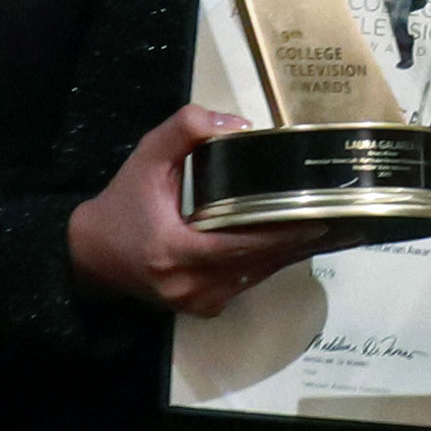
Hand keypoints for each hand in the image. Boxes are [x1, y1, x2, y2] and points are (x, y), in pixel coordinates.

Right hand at [69, 106, 345, 316]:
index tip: (320, 219)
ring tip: (328, 230)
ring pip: (257, 275)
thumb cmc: (121, 205)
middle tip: (340, 221)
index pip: (244, 245)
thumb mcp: (146, 158)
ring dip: (287, 253)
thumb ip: (184, 130)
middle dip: (298, 242)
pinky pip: (245, 283)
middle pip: (260, 263)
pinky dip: (266, 262)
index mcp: (176, 252)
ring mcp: (198, 302)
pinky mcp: (202, 307)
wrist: (89, 254)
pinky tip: (292, 244)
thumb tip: (236, 123)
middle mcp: (191, 285)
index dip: (285, 234)